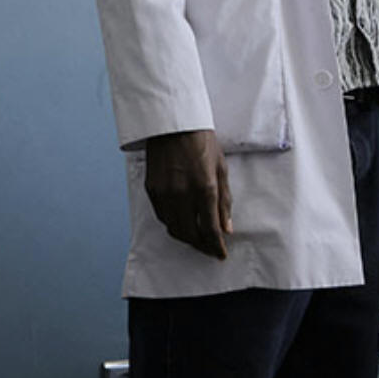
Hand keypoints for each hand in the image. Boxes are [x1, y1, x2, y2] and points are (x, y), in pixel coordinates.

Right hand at [143, 129, 231, 258]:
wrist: (173, 124)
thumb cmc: (201, 142)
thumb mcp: (221, 169)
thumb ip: (224, 201)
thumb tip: (227, 228)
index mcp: (204, 188)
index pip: (211, 230)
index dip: (217, 246)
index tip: (221, 253)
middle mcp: (183, 194)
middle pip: (191, 234)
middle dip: (202, 245)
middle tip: (210, 248)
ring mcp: (164, 193)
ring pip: (174, 229)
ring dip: (187, 238)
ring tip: (197, 238)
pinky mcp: (152, 189)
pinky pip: (162, 216)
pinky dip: (173, 224)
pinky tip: (182, 223)